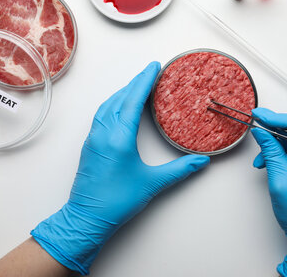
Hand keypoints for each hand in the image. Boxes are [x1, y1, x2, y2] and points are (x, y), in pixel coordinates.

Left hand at [31, 62, 209, 274]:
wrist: (86, 218)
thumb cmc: (116, 201)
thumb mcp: (152, 184)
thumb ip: (179, 170)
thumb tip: (201, 161)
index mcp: (119, 137)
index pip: (133, 100)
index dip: (145, 81)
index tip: (154, 67)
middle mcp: (104, 132)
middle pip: (120, 98)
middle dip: (135, 82)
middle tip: (150, 72)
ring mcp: (94, 138)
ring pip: (108, 105)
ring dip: (123, 91)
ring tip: (137, 85)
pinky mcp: (90, 145)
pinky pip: (102, 115)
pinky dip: (113, 103)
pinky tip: (120, 106)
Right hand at [251, 108, 286, 276]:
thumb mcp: (282, 180)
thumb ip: (271, 152)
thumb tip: (262, 134)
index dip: (281, 120)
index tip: (262, 116)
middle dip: (278, 132)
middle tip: (259, 124)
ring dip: (278, 147)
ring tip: (260, 156)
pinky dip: (283, 157)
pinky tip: (269, 161)